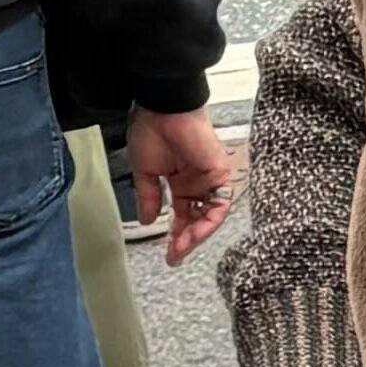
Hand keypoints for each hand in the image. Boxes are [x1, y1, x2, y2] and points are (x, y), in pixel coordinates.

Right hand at [126, 103, 233, 248]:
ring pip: (209, 216)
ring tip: (180, 249)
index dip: (176, 235)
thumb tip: (147, 221)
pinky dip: (207, 222)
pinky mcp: (220, 174)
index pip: (182, 215)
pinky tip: (192, 233)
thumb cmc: (151, 133)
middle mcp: (198, 184)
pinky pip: (218, 205)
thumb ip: (149, 198)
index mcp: (181, 183)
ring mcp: (210, 180)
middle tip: (174, 257)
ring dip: (196, 235)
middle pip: (197, 219)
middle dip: (186, 240)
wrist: (161, 109)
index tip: (167, 254)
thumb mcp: (145, 172)